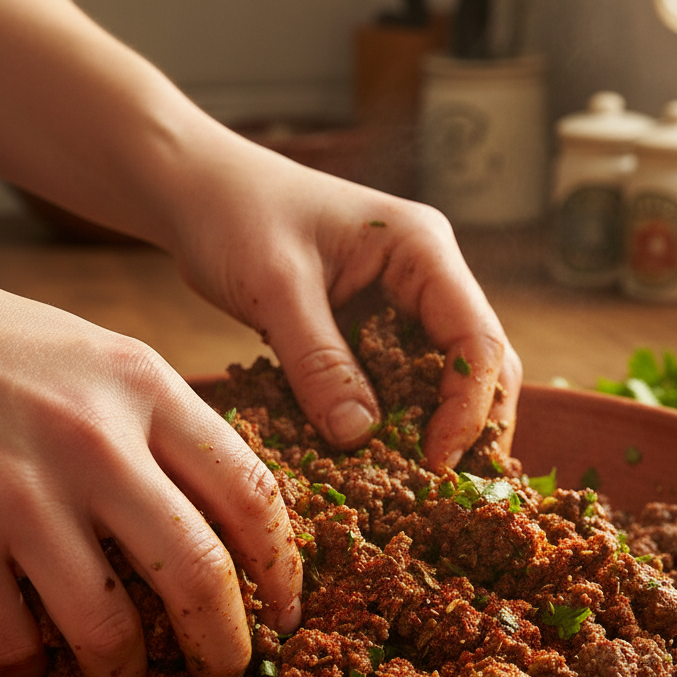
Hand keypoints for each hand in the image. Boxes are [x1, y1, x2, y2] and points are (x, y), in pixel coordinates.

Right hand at [0, 222, 301, 676]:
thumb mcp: (97, 358)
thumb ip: (163, 428)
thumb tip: (223, 517)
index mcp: (145, 387)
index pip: (250, 493)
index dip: (281, 567)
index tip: (285, 609)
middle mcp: (95, 442)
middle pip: (198, 573)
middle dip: (223, 645)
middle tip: (225, 673)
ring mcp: (18, 495)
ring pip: (108, 629)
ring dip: (125, 676)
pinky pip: (13, 642)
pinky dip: (28, 669)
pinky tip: (28, 664)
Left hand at [153, 128, 521, 468]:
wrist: (196, 191)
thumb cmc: (236, 216)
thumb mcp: (276, 288)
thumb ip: (319, 361)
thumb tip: (360, 436)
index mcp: (422, 250)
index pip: (477, 339)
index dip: (468, 409)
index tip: (436, 463)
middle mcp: (426, 276)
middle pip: (480, 362)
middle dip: (471, 425)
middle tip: (444, 485)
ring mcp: (401, 301)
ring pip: (443, 376)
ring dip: (436, 427)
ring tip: (419, 482)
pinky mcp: (370, 325)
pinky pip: (397, 379)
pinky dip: (394, 418)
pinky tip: (379, 456)